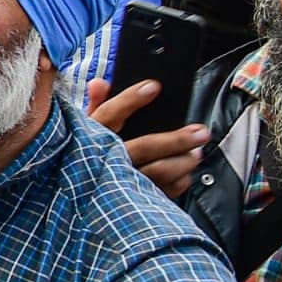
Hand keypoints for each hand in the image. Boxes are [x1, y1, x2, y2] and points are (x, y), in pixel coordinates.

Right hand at [85, 78, 208, 196]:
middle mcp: (105, 160)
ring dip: (182, 162)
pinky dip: (178, 182)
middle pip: (144, 147)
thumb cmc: (85, 157)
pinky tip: (185, 174)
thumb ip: (96, 106)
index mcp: (90, 138)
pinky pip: (162, 192)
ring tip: (197, 152)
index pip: (109, 114)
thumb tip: (100, 84)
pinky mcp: (134, 197)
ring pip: (157, 172)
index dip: (130, 100)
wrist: (82, 195)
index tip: (153, 87)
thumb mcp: (84, 130)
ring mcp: (120, 182)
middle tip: (199, 132)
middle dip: (176, 139)